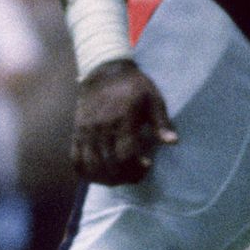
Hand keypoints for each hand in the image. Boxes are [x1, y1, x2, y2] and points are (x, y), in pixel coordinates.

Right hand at [71, 59, 175, 185]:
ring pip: (91, 166)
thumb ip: (161, 122)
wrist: (104, 71)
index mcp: (122, 120)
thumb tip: (172, 142)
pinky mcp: (77, 134)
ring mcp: (86, 132)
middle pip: (108, 164)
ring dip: (105, 179)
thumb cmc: (133, 86)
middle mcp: (101, 128)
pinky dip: (86, 173)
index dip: (135, 168)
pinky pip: (76, 160)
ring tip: (119, 177)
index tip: (146, 166)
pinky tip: (98, 175)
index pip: (125, 155)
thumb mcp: (153, 98)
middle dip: (123, 177)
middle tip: (135, 175)